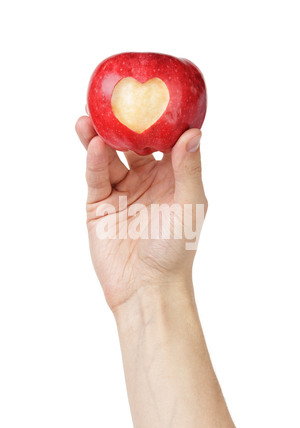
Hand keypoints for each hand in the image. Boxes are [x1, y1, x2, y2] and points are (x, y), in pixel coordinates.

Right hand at [75, 116, 207, 312]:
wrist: (148, 286)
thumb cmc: (176, 248)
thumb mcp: (190, 204)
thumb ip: (188, 168)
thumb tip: (193, 132)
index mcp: (172, 178)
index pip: (164, 141)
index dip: (158, 119)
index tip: (152, 94)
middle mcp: (147, 181)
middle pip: (131, 144)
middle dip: (122, 124)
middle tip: (112, 101)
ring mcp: (122, 192)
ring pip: (108, 157)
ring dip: (99, 137)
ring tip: (89, 116)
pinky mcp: (99, 205)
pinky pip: (96, 177)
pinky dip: (94, 161)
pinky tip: (94, 145)